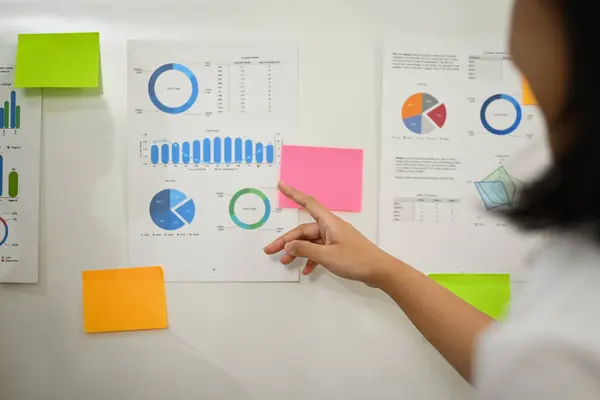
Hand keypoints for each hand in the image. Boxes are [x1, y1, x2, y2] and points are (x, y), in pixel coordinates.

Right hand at [264, 182, 392, 286]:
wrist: (380, 271)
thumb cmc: (355, 260)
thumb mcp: (327, 256)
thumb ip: (305, 250)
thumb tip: (288, 245)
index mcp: (329, 222)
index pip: (308, 203)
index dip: (293, 193)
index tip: (281, 185)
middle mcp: (331, 227)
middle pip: (304, 230)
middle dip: (287, 240)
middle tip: (270, 251)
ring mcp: (335, 238)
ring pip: (310, 241)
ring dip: (297, 251)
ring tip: (285, 262)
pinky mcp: (339, 249)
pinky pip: (319, 250)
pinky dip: (311, 259)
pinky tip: (306, 270)